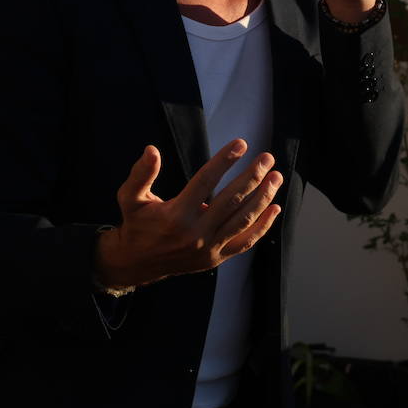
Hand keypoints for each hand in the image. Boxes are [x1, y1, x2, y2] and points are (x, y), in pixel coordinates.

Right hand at [94, 138, 281, 288]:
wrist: (137, 263)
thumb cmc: (137, 224)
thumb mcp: (130, 197)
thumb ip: (141, 174)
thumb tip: (151, 150)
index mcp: (175, 215)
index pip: (205, 181)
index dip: (224, 161)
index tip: (241, 143)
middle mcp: (195, 233)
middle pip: (231, 199)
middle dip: (253, 176)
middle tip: (267, 157)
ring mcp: (208, 248)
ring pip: (243, 220)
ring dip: (264, 197)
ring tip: (276, 177)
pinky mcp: (216, 258)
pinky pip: (245, 242)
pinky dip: (263, 226)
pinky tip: (276, 207)